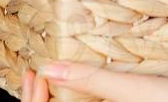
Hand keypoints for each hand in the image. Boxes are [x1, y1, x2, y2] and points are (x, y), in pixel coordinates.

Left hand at [23, 62, 167, 100]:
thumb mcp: (132, 87)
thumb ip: (91, 79)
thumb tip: (49, 68)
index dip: (35, 99)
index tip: (36, 71)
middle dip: (43, 97)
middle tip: (37, 71)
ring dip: (60, 96)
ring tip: (55, 73)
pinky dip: (80, 97)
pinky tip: (84, 82)